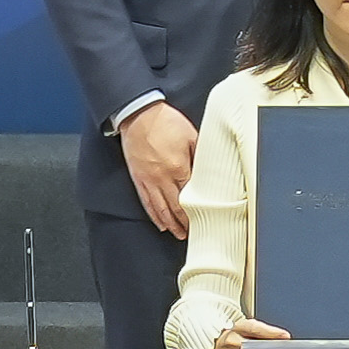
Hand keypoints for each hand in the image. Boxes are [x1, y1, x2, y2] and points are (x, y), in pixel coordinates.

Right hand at [122, 101, 199, 235]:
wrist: (139, 114)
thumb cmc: (166, 122)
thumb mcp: (191, 135)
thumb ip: (200, 155)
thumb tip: (210, 169)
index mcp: (179, 168)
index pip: (191, 196)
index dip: (198, 211)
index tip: (205, 220)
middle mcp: (163, 178)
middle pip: (176, 207)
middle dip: (185, 223)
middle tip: (193, 234)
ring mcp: (149, 180)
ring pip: (160, 209)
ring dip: (171, 224)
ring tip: (178, 234)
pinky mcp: (139, 178)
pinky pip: (147, 202)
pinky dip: (154, 215)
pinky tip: (160, 223)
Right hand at [201, 313, 289, 348]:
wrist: (218, 345)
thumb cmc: (237, 335)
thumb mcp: (250, 327)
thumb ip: (266, 331)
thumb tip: (284, 337)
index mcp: (238, 327)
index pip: (255, 328)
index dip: (271, 332)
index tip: (284, 336)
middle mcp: (231, 341)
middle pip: (253, 347)